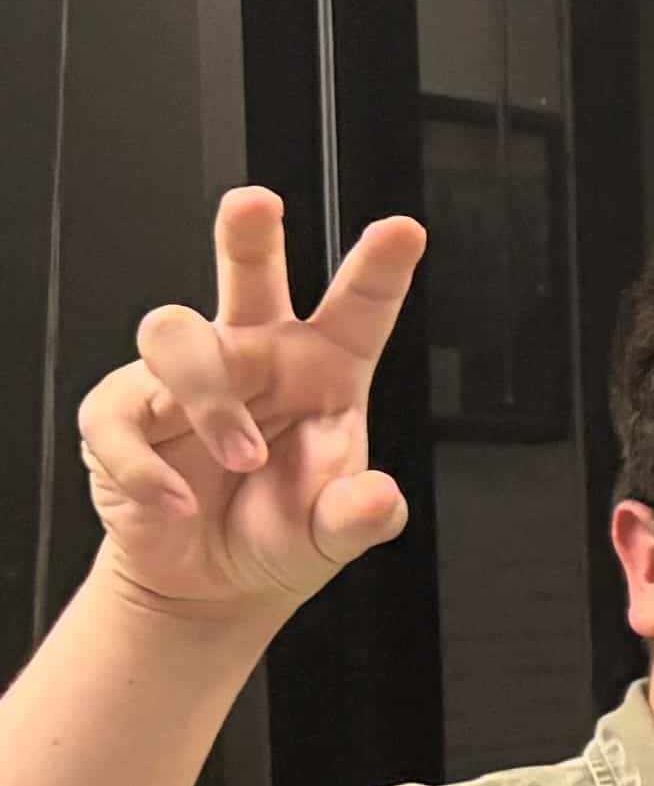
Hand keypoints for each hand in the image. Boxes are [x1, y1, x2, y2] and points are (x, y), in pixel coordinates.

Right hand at [73, 190, 425, 627]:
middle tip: (256, 204)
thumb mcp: (332, 535)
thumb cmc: (281, 533)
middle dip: (248, 236)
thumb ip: (360, 516)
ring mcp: (183, 379)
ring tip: (243, 459)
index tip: (403, 230)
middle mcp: (254, 357)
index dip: (380, 266)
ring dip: (209, 399)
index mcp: (323, 370)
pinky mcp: (124, 414)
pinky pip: (119, 417)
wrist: (210, 582)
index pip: (358, 308)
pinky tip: (176, 501)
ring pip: (175, 334)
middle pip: (247, 276)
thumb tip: (379, 496)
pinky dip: (147, 468)